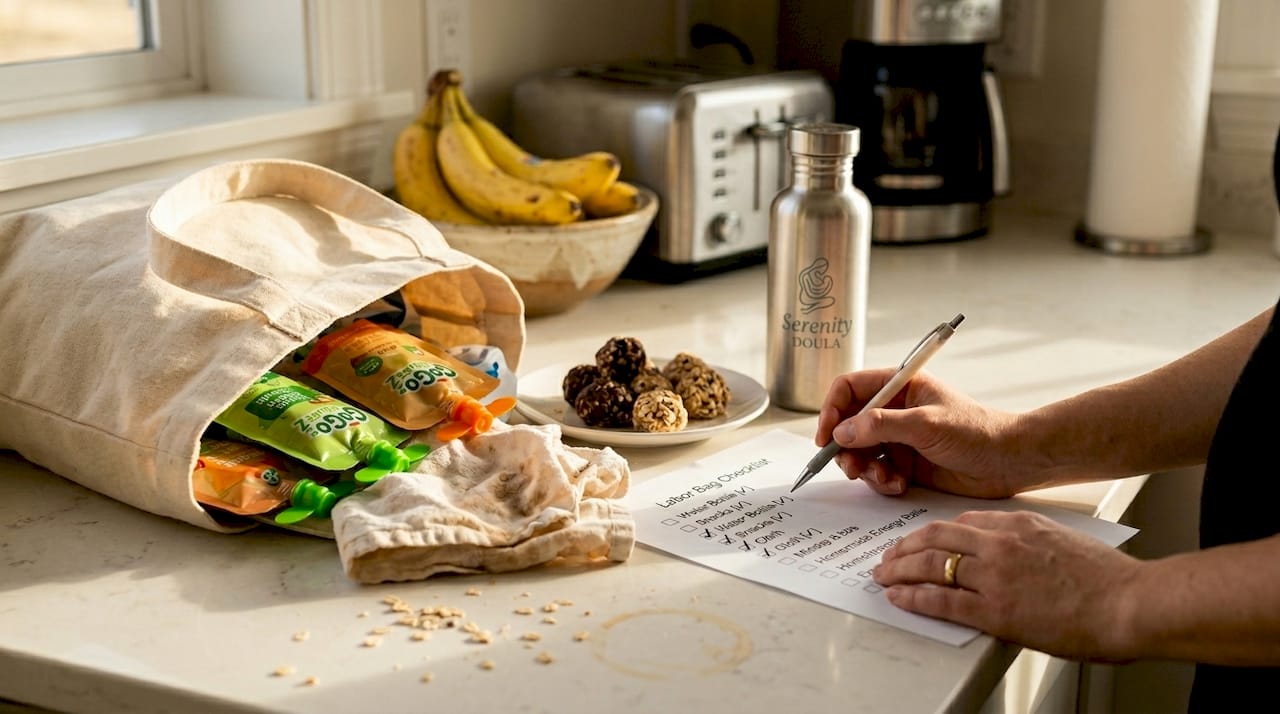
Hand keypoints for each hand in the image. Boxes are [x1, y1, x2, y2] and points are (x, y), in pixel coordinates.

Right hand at [816, 368, 1031, 497]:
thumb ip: (881, 426)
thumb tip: (841, 432)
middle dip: (845, 448)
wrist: (1011, 462)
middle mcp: (895, 410)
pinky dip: (881, 481)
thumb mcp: (926, 424)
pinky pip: (877, 472)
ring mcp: (899, 438)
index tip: (826, 436)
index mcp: (900, 386)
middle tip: (851, 467)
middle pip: (848, 424)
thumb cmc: (977, 432)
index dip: (832, 410)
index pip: (850, 389)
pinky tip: (899, 485)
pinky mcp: (905, 464)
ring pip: (860, 452)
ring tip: (884, 479)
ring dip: (864, 468)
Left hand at [872, 510, 1141, 660]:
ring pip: (930, 564)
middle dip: (905, 546)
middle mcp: (1000, 543)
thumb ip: (1030, 543)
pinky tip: (897, 597)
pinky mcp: (994, 609)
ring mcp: (994, 576)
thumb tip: (1013, 557)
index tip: (920, 539)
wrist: (1131, 603)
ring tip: (882, 575)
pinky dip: (913, 596)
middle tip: (888, 555)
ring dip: (899, 569)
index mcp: (1018, 524)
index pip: (961, 521)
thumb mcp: (1062, 542)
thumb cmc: (1110, 581)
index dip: (932, 531)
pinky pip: (940, 599)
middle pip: (935, 536)